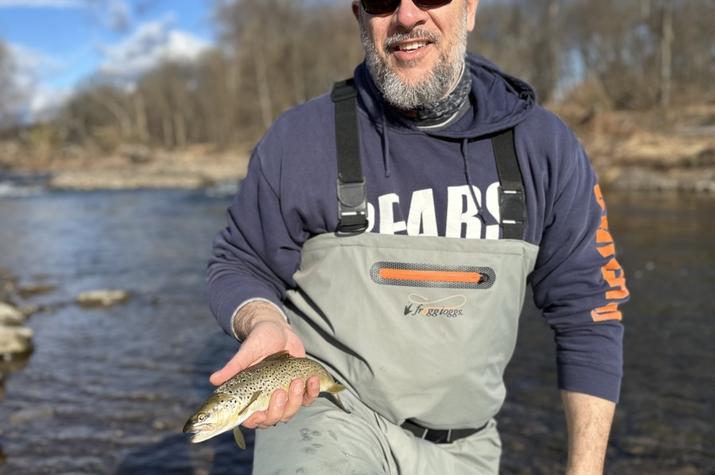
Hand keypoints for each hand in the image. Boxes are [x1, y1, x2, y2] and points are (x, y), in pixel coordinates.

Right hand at [209, 302, 320, 427]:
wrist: (278, 330)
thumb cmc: (258, 341)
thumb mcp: (246, 352)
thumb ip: (233, 367)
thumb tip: (213, 379)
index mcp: (252, 396)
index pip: (252, 419)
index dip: (256, 421)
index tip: (259, 413)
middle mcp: (268, 400)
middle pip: (275, 418)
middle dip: (279, 409)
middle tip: (280, 391)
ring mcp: (286, 395)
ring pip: (292, 410)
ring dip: (296, 399)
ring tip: (298, 380)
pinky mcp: (301, 388)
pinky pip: (308, 397)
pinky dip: (312, 391)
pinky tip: (313, 379)